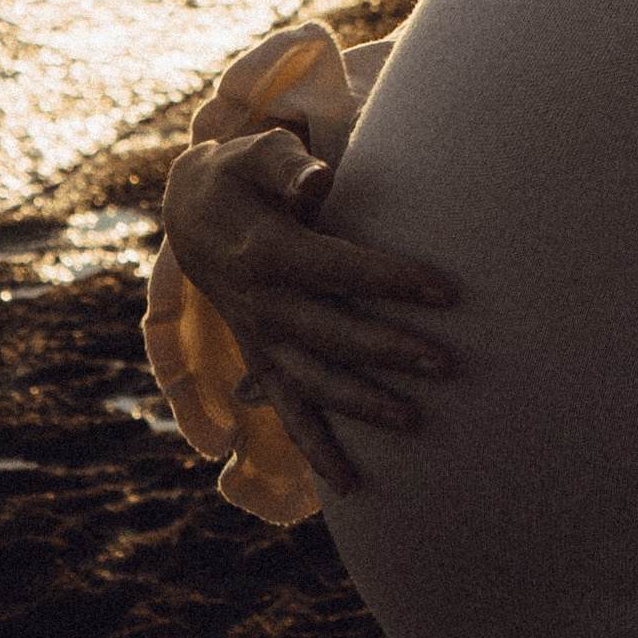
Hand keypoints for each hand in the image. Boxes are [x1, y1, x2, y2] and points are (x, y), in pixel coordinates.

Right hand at [159, 125, 457, 497]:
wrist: (190, 214)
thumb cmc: (241, 175)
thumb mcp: (255, 154)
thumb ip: (287, 164)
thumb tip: (321, 179)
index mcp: (266, 253)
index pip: (338, 270)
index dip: (390, 280)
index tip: (445, 290)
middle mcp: (261, 305)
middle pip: (333, 334)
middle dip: (390, 350)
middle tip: (447, 363)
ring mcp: (259, 339)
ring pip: (314, 381)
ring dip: (363, 404)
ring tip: (416, 420)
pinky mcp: (260, 360)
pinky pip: (286, 411)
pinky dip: (315, 449)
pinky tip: (349, 484)